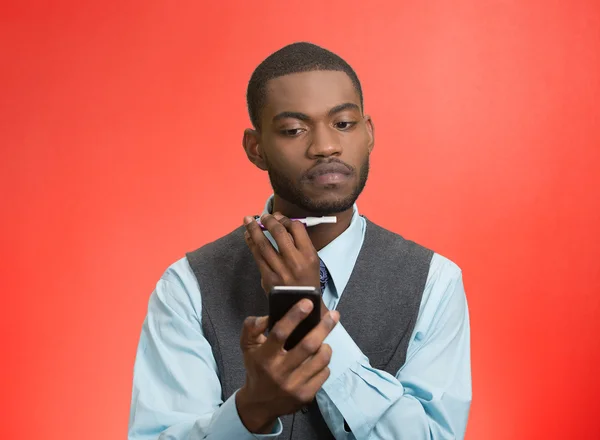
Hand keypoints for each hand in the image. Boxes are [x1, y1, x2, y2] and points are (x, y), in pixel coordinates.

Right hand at [236, 299, 339, 432]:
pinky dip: (324, 363)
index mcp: (264, 357)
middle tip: (334, 315)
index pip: (280, 333)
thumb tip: (267, 316)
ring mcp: (294, 386)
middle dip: (323, 327)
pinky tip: (318, 360)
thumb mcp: (247, 347)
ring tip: (323, 341)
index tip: (308, 303)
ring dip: (326, 346)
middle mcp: (279, 372)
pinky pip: (324, 374)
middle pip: (308, 345)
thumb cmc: (257, 368)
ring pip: (320, 360)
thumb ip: (252, 327)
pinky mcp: (305, 396)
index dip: (294, 316)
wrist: (259, 404)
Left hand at [243, 213, 319, 293]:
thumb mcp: (312, 261)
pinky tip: (248, 236)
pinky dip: (251, 243)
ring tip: (248, 219)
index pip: (296, 228)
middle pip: (278, 233)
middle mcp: (295, 262)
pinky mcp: (268, 279)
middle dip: (269, 220)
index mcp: (309, 255)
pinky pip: (257, 256)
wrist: (302, 305)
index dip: (285, 219)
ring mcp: (280, 271)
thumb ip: (299, 243)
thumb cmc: (307, 280)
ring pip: (263, 244)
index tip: (279, 217)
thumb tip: (280, 223)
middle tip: (263, 215)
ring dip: (253, 229)